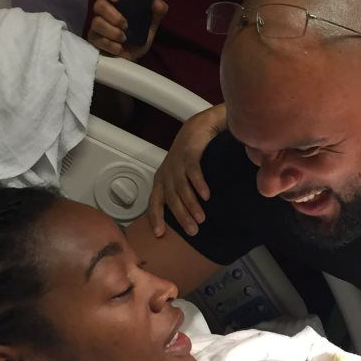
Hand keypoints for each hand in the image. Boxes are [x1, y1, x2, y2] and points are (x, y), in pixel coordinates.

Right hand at [87, 0, 167, 60]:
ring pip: (97, 22)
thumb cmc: (139, 37)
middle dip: (113, 15)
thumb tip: (158, 4)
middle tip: (126, 25)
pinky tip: (119, 48)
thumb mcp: (151, 25)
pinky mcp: (94, 40)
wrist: (134, 58)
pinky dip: (111, 45)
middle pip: (99, 4)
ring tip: (124, 38)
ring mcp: (97, 26)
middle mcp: (103, 11)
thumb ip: (157, 13)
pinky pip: (98, 39)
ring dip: (113, 32)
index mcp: (115, 2)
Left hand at [147, 104, 226, 236]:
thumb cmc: (192, 154)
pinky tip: (206, 195)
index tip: (159, 235)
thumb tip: (192, 217)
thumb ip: (185, 193)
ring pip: (181, 187)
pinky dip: (198, 183)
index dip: (155, 218)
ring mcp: (177, 162)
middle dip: (180, 216)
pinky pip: (192, 170)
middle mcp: (167, 172)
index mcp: (162, 179)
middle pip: (171, 198)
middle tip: (192, 231)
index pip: (154, 202)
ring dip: (190, 204)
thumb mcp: (184, 175)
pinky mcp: (189, 151)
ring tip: (201, 218)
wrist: (200, 126)